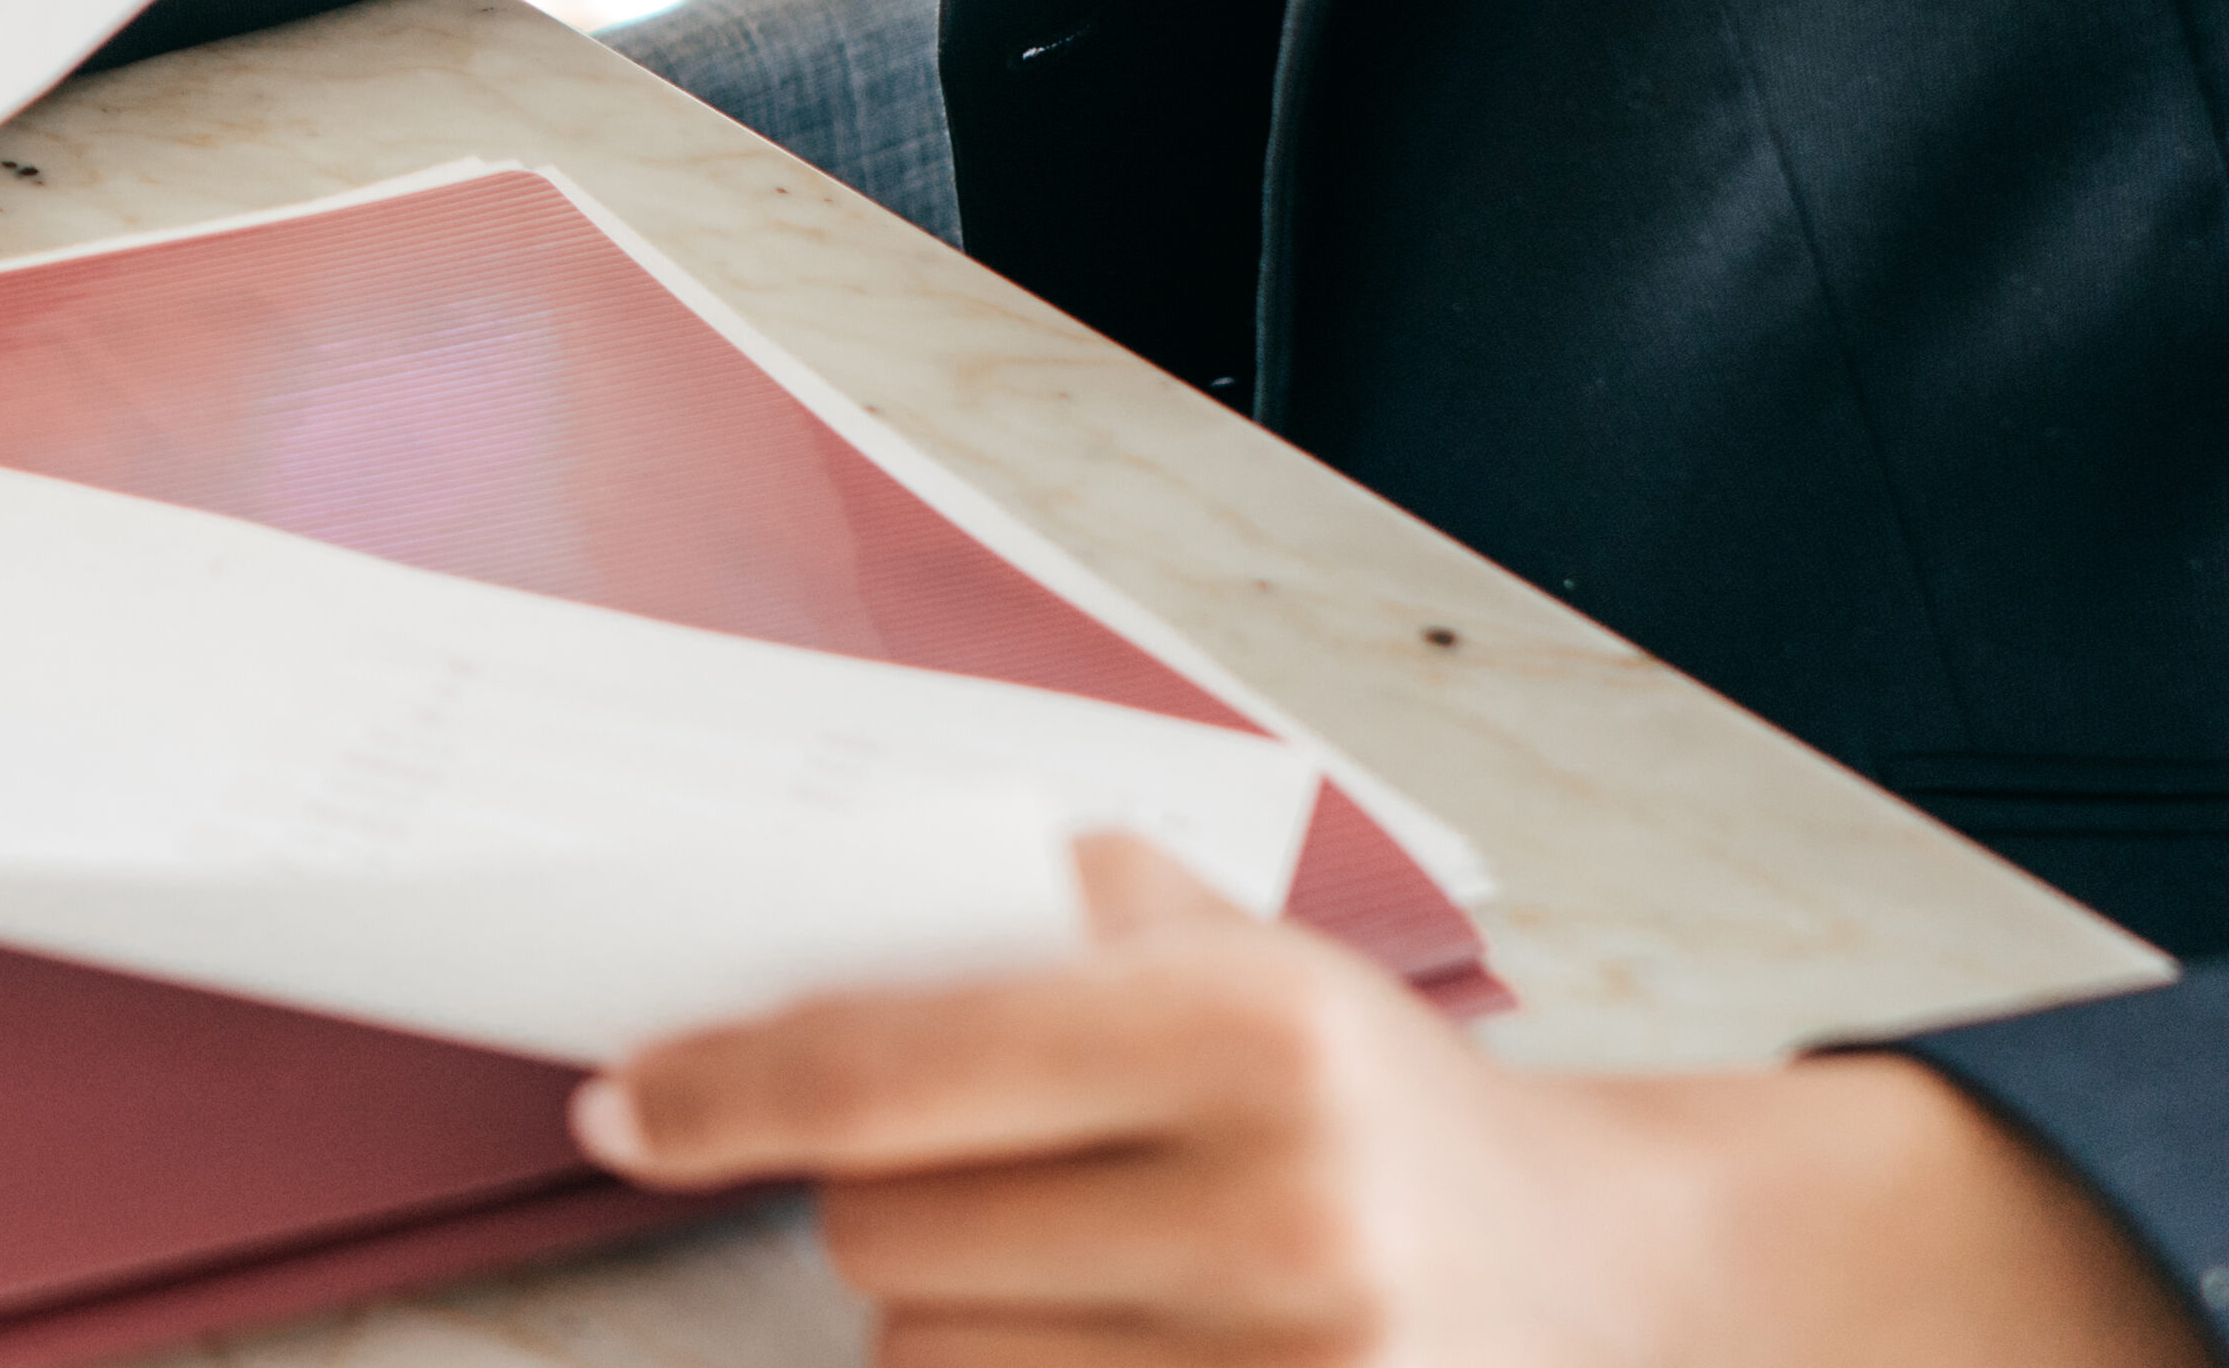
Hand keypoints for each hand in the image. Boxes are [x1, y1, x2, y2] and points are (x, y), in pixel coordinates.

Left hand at [574, 839, 2211, 1363]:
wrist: (1612, 1278)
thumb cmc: (1372, 1093)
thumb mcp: (1237, 945)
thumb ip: (1029, 908)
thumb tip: (785, 937)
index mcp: (1251, 1032)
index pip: (893, 1072)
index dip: (723, 1092)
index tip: (616, 1104)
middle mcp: (1279, 1214)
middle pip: (888, 1238)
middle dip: (879, 1201)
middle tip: (977, 1175)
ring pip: (931, 1364)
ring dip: (946, 1322)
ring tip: (1072, 1268)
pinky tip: (1099, 1337)